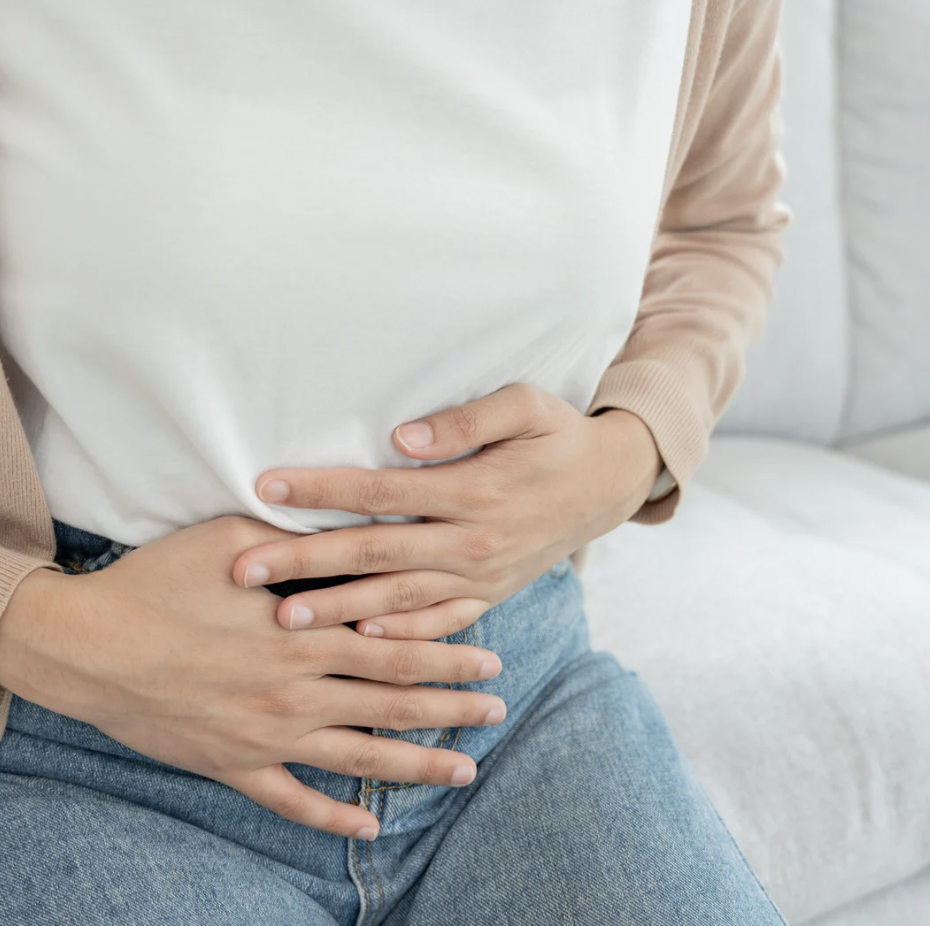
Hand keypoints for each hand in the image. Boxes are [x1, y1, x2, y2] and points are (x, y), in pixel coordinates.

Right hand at [0, 516, 505, 839]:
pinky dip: (331, 815)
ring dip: (415, 764)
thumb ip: (295, 540)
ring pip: (358, 756)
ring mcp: (267, 735)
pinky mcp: (233, 765)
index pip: (393, 645)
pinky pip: (291, 801)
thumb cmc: (158, 583)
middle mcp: (296, 690)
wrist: (85, 645)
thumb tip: (342, 529)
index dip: (446, 654)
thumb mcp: (232, 539)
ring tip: (464, 769)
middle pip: (391, 701)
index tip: (489, 659)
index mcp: (302, 635)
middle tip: (497, 710)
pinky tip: (369, 826)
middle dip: (451, 706)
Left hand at [235, 383, 662, 639]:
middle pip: (374, 552)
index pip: (379, 490)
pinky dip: (401, 635)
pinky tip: (360, 639)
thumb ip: (465, 422)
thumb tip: (401, 440)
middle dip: (305, 562)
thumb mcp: (527, 408)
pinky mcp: (490, 594)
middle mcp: (471, 541)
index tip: (265, 488)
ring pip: (398, 598)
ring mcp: (481, 576)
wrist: (608, 486)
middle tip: (244, 571)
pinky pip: (441, 622)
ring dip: (338, 609)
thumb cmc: (559, 437)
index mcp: (473, 490)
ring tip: (283, 617)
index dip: (321, 489)